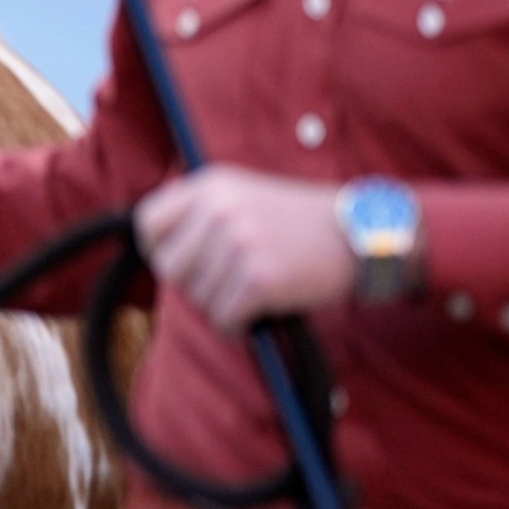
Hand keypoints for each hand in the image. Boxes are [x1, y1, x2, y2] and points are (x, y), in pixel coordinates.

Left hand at [134, 167, 357, 334]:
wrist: (361, 233)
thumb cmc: (298, 221)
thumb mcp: (243, 193)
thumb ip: (199, 210)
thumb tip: (150, 237)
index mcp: (210, 185)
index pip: (147, 223)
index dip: (160, 249)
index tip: (185, 262)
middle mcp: (219, 209)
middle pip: (168, 268)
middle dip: (193, 283)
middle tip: (229, 281)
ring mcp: (239, 242)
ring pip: (197, 298)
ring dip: (223, 304)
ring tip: (256, 287)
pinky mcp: (259, 277)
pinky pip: (224, 319)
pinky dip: (239, 324)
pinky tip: (262, 309)